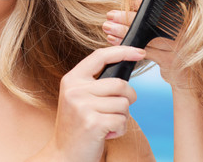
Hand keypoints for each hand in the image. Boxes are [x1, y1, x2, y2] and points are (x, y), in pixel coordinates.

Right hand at [47, 46, 145, 161]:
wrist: (63, 156)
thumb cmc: (78, 126)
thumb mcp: (79, 98)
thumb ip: (96, 82)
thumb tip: (126, 64)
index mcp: (72, 79)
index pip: (100, 56)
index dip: (123, 51)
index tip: (140, 52)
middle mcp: (75, 90)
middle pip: (120, 84)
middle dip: (128, 97)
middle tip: (118, 110)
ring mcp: (83, 106)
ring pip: (124, 104)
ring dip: (122, 117)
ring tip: (107, 124)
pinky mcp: (93, 123)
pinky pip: (122, 120)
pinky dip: (120, 130)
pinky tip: (106, 134)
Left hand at [102, 8, 192, 90]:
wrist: (191, 78)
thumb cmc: (177, 50)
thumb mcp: (172, 31)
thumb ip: (158, 18)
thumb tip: (133, 0)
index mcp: (185, 17)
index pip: (161, 5)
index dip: (143, 2)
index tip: (128, 0)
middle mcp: (183, 30)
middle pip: (150, 21)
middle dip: (127, 17)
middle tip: (111, 15)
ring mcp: (177, 45)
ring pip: (144, 36)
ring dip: (123, 31)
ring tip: (108, 27)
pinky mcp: (169, 60)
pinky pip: (142, 51)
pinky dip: (127, 45)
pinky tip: (114, 41)